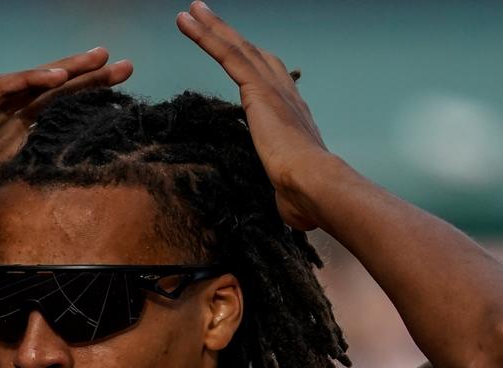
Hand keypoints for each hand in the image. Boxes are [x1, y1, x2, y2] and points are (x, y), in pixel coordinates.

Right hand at [0, 49, 132, 255]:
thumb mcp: (10, 212)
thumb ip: (38, 202)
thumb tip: (81, 215)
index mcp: (17, 150)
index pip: (61, 120)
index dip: (91, 107)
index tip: (126, 99)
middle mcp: (5, 128)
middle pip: (54, 96)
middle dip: (89, 79)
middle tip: (125, 66)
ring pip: (32, 85)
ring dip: (66, 70)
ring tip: (99, 59)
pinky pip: (1, 89)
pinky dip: (29, 79)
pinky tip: (56, 76)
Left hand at [175, 1, 334, 229]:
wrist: (314, 184)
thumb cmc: (305, 195)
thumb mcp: (290, 189)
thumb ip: (286, 191)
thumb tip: (292, 213)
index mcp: (294, 114)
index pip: (270, 79)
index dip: (253, 61)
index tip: (239, 50)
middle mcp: (285, 94)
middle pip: (252, 53)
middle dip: (229, 34)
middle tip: (207, 16)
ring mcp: (272, 88)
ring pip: (237, 47)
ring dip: (212, 27)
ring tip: (190, 11)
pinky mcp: (257, 89)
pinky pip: (227, 54)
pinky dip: (206, 35)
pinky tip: (187, 21)